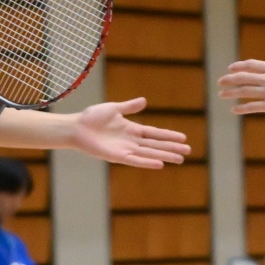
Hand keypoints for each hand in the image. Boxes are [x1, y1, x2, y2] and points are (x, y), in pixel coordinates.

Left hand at [72, 97, 189, 166]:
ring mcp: (125, 149)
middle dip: (172, 148)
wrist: (76, 127)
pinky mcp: (117, 157)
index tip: (183, 137)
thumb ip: (129, 107)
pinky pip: (136, 160)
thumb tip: (144, 101)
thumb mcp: (114, 109)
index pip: (155, 133)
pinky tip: (160, 164)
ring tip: (180, 159)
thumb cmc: (92, 117)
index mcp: (132, 129)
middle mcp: (131, 141)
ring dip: (165, 156)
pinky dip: (147, 162)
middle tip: (188, 151)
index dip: (169, 135)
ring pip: (150, 153)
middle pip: (156, 145)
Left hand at [218, 59, 264, 116]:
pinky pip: (252, 107)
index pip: (250, 65)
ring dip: (231, 93)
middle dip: (230, 79)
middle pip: (243, 77)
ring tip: (221, 94)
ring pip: (244, 91)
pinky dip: (241, 108)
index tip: (230, 69)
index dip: (238, 66)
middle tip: (221, 82)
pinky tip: (234, 109)